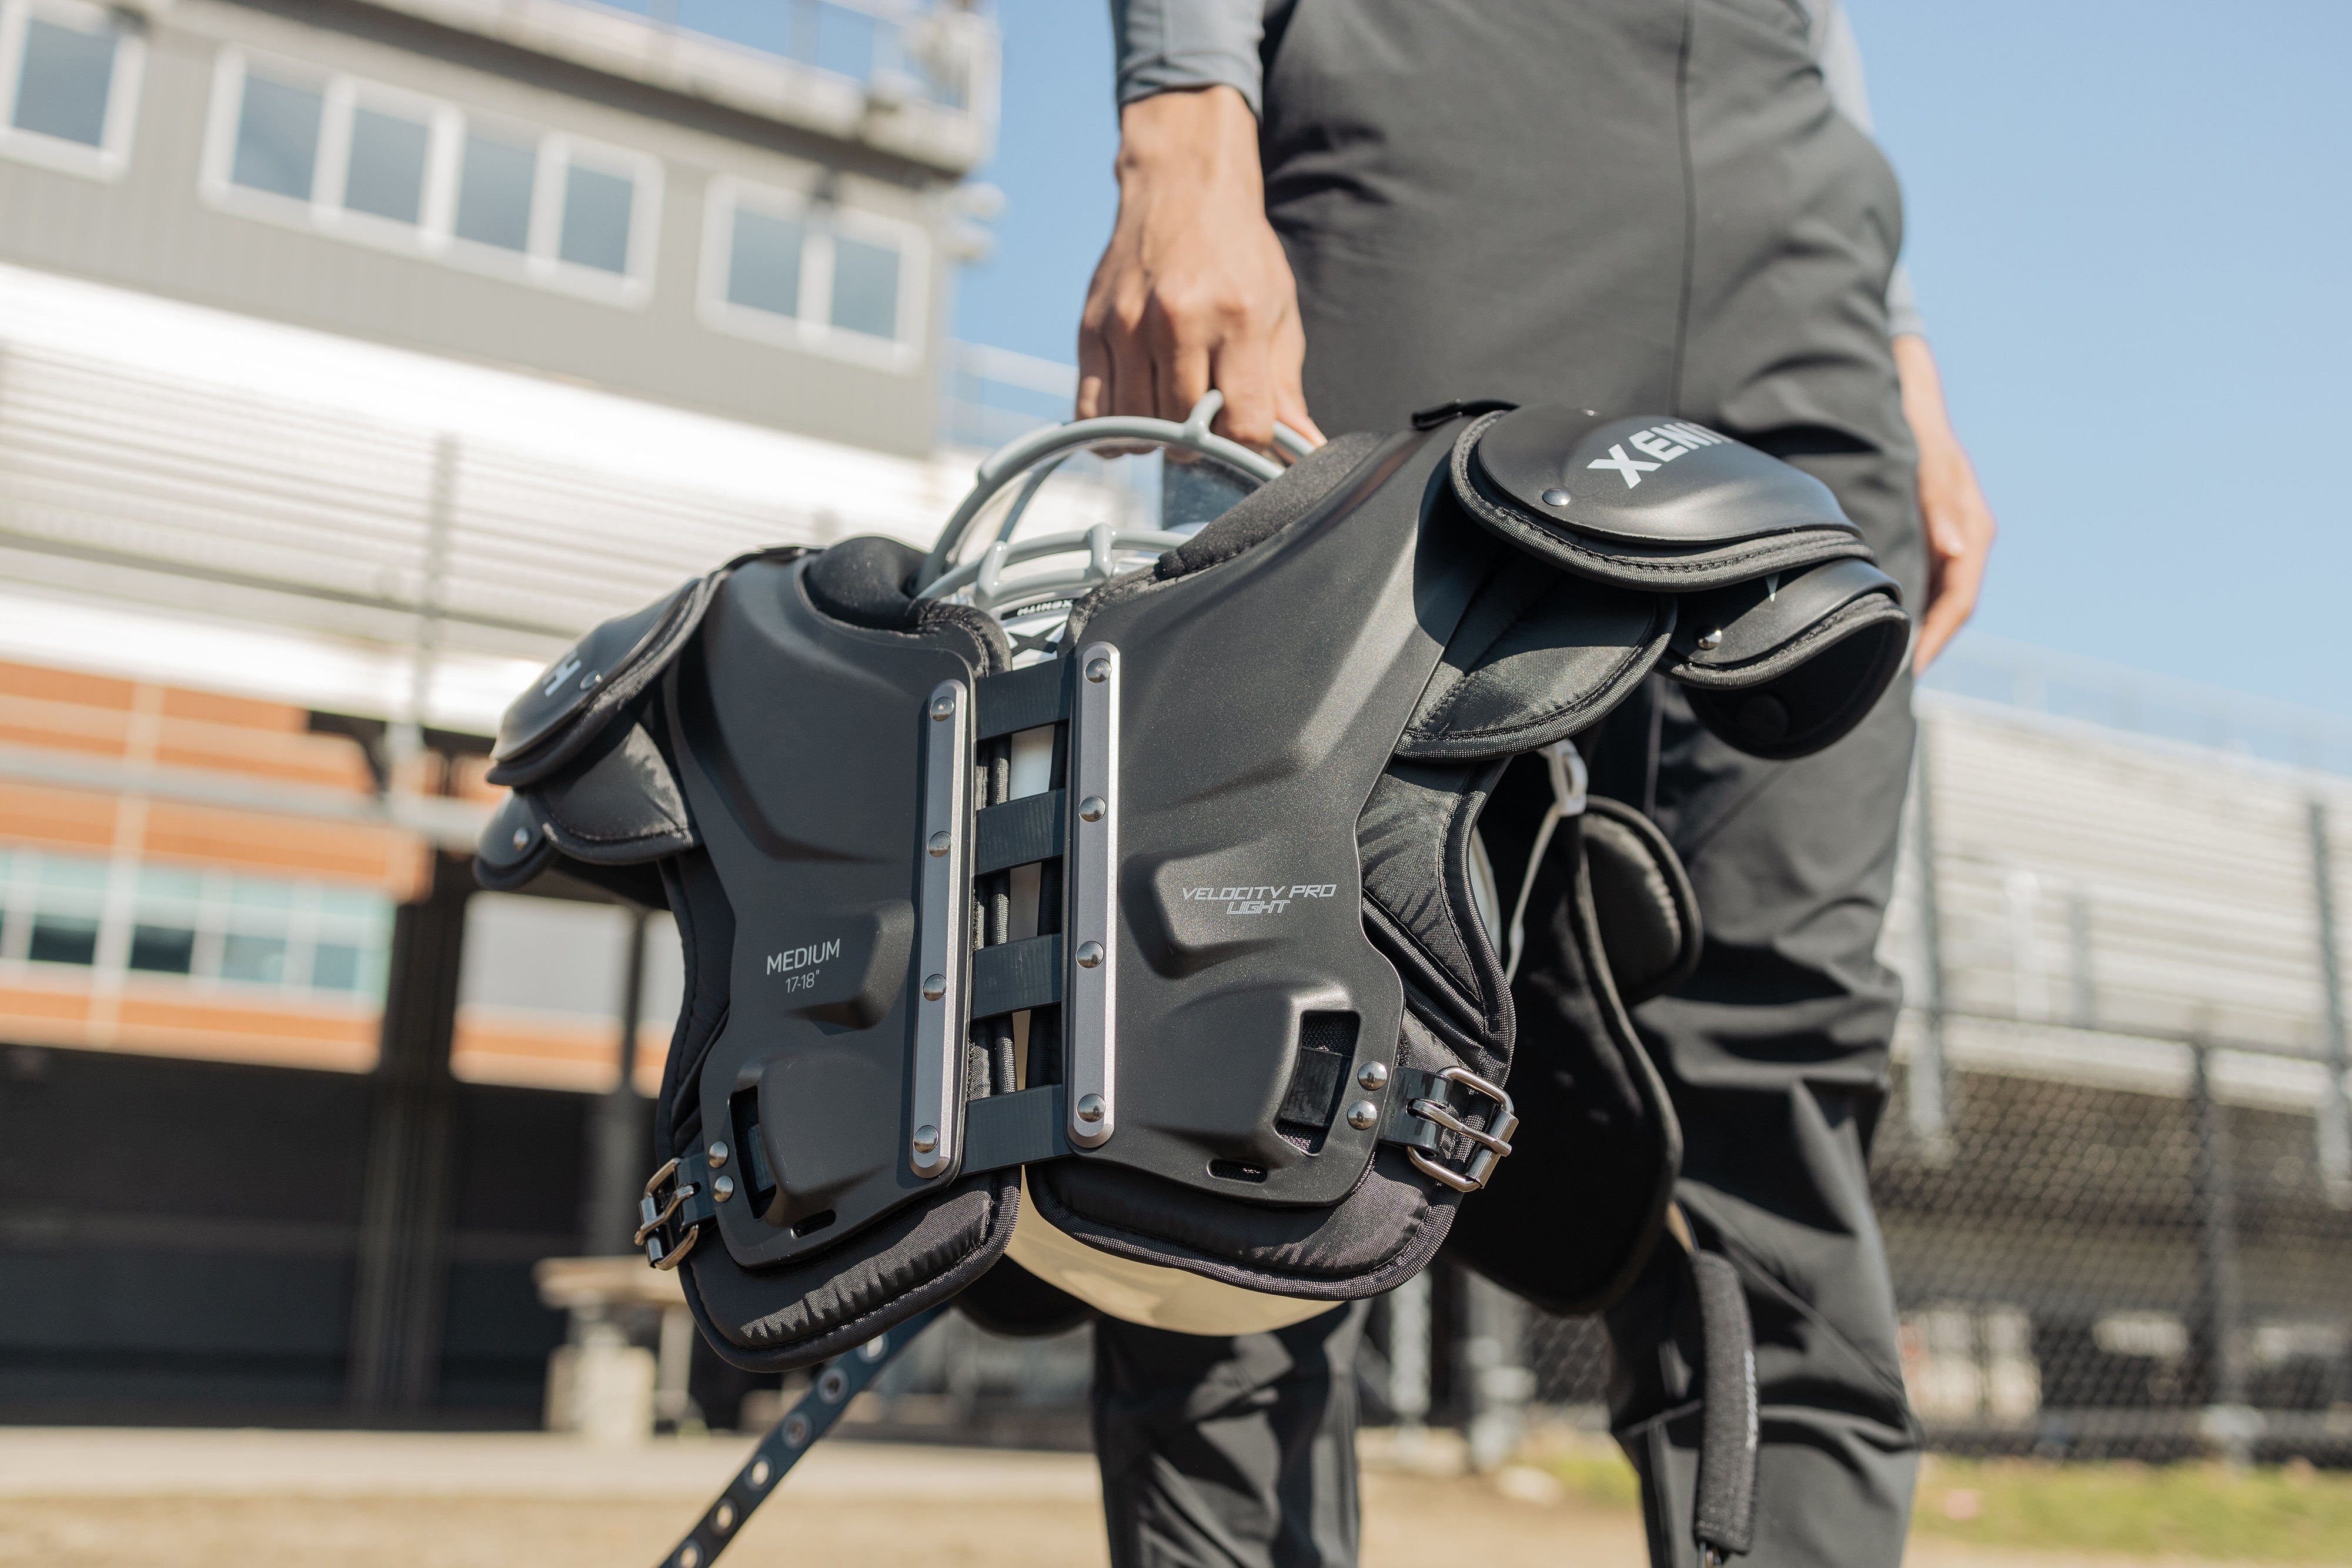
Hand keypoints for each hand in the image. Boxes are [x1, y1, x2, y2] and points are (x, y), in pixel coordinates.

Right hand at [1077, 87, 1323, 452]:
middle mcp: (1178, 320)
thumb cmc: (1237, 253)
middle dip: (1203, 442)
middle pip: (1187, 431)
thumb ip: (1285, 387)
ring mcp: (1128, 326)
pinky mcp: (1092, 330)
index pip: (1244, 424)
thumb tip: (1307, 448)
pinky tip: (1133, 424)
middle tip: (1209, 420)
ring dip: (1158, 440)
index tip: (1246, 425)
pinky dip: (1113, 434)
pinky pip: (1092, 412)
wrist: (1182, 188)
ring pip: (1139, 428)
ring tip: (1172, 415)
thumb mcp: (1277, 311)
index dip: (1249, 441)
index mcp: (1237, 317)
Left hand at [1894, 333, 1996, 671]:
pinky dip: (1905, 601)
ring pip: (1935, 595)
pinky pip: (1922, 578)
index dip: (1936, 638)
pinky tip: (1877, 617)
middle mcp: (1963, 538)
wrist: (1905, 394)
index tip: (1911, 669)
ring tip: (1880, 659)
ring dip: (1914, 625)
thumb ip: (1940, 503)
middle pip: (1949, 606)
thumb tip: (1959, 552)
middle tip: (1888, 678)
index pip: (1960, 601)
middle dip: (1924, 642)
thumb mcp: (1927, 462)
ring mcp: (1946, 537)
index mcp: (1972, 529)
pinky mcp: (1928, 532)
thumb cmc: (1916, 428)